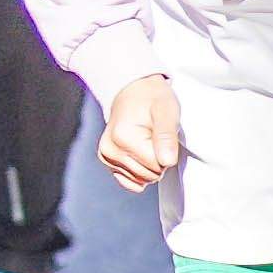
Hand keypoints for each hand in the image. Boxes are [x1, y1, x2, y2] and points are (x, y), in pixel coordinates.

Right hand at [101, 77, 184, 191]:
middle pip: (149, 175)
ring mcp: (106, 156)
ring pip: (141, 180)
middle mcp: (109, 149)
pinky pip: (130, 182)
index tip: (162, 135)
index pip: (157, 166)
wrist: (133, 90)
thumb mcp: (166, 111)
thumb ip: (166, 136)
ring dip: (150, 164)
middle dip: (158, 160)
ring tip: (147, 141)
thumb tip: (167, 161)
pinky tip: (140, 155)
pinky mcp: (107, 160)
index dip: (166, 153)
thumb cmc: (152, 99)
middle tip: (155, 137)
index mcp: (122, 137)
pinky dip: (140, 172)